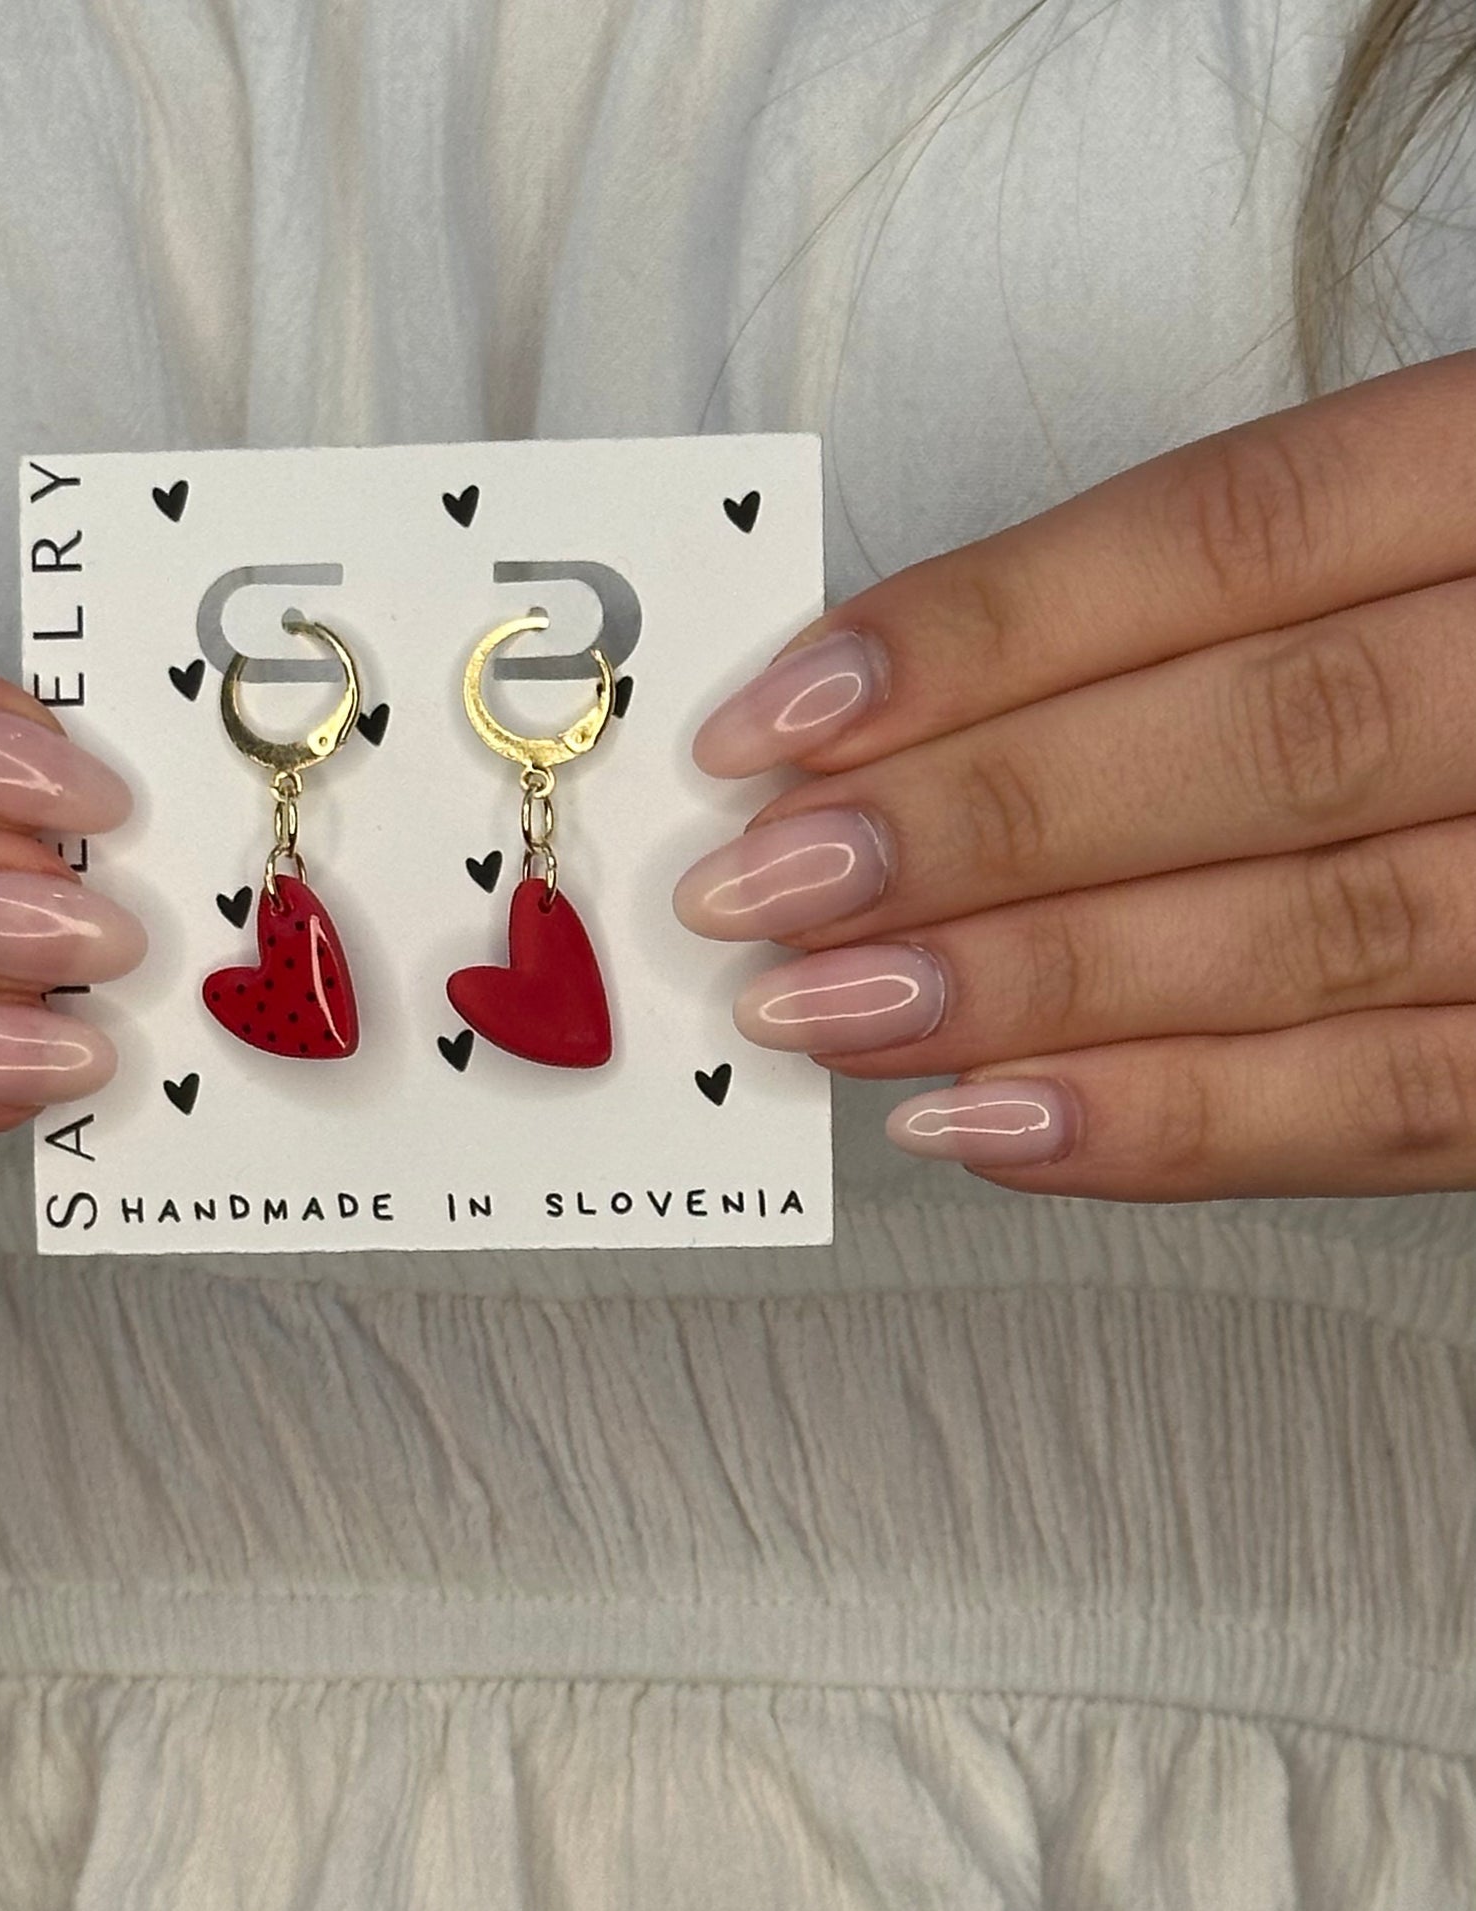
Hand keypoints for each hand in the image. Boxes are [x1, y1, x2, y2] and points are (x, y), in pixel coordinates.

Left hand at [676, 349, 1475, 1201]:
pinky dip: (1180, 1125)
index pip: (1227, 536)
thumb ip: (1187, 610)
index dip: (979, 634)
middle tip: (761, 889)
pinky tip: (989, 1126)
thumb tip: (885, 712)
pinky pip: (1398, 1106)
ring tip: (827, 1010)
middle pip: (1263, 741)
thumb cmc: (1471, 616)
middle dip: (976, 825)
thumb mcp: (1397, 527)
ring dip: (1033, 987)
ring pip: (1314, 934)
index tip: (778, 721)